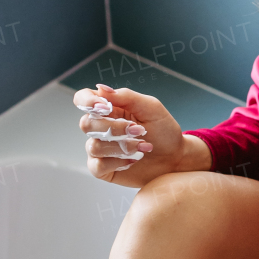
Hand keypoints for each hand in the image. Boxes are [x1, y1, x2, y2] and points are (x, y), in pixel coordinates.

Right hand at [72, 83, 212, 187]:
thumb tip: (101, 89)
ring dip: (122, 146)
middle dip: (115, 128)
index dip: (87, 102)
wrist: (176, 157)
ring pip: (94, 146)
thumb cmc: (164, 131)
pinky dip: (116, 162)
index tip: (104, 107)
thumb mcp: (151, 107)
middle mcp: (100, 127)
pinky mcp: (103, 168)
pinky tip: (133, 160)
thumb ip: (126, 96)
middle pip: (87, 123)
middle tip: (139, 130)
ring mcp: (101, 149)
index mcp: (109, 109)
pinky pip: (97, 166)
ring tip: (143, 147)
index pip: (82, 99)